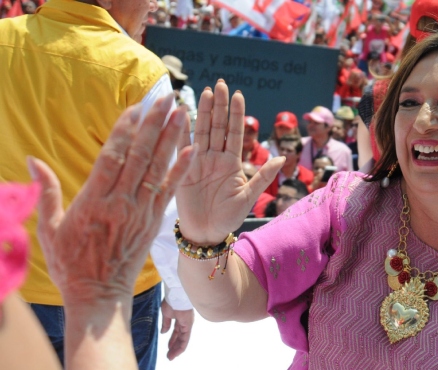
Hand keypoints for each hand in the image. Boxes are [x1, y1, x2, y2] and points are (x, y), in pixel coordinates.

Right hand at [31, 97, 193, 304]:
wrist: (99, 296)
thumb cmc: (70, 264)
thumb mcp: (50, 228)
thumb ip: (46, 191)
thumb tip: (31, 158)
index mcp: (94, 201)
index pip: (112, 156)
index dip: (125, 129)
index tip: (136, 106)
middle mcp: (121, 202)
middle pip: (140, 155)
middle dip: (154, 124)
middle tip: (166, 97)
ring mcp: (141, 212)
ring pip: (158, 168)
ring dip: (172, 138)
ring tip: (182, 113)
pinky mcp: (154, 222)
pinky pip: (170, 191)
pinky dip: (181, 169)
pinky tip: (192, 149)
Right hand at [160, 300, 193, 360]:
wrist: (175, 294)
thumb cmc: (171, 301)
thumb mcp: (166, 314)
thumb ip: (166, 324)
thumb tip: (163, 332)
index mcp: (180, 319)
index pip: (177, 332)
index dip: (172, 340)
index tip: (168, 347)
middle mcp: (185, 323)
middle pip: (180, 337)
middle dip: (174, 347)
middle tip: (169, 355)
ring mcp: (187, 324)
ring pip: (183, 340)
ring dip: (176, 349)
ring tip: (170, 357)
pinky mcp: (188, 325)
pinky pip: (185, 339)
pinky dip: (181, 346)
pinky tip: (176, 352)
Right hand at [176, 80, 283, 243]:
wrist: (205, 233)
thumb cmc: (228, 217)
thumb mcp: (249, 196)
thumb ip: (263, 176)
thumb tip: (284, 158)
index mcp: (232, 162)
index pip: (235, 132)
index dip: (236, 114)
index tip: (238, 94)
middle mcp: (215, 157)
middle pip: (218, 126)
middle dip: (219, 105)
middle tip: (220, 84)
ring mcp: (198, 161)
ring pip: (202, 130)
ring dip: (204, 111)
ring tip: (206, 91)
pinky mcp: (182, 168)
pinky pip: (181, 145)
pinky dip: (181, 128)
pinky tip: (181, 112)